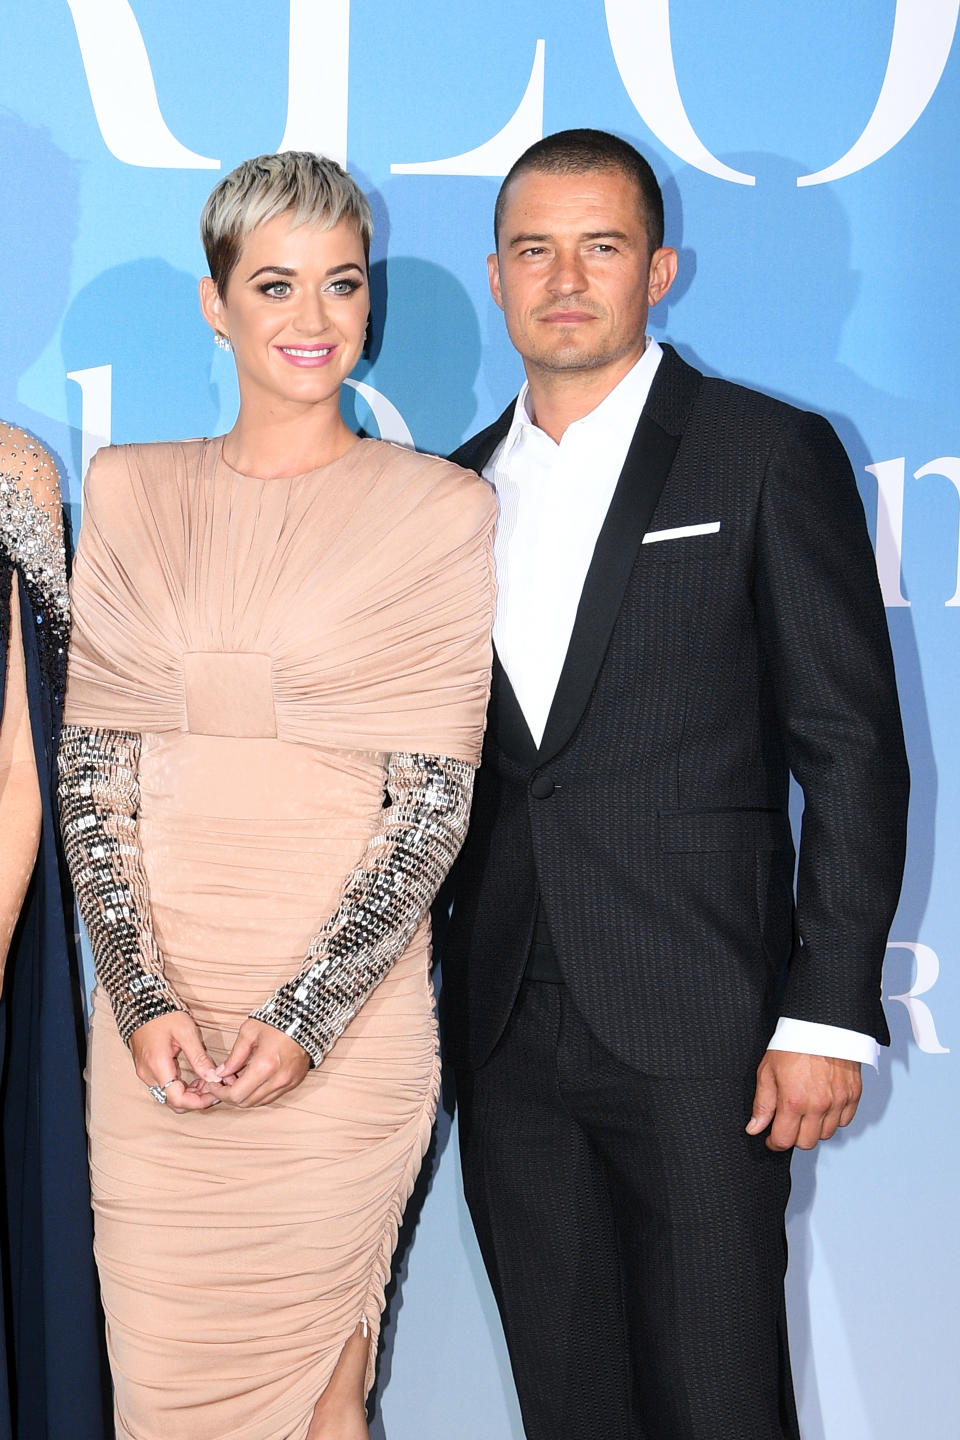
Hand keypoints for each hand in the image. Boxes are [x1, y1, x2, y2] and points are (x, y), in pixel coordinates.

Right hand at [129, 1011, 221, 1113]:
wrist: (142, 1003)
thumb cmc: (165, 1015)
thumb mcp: (186, 1032)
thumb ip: (199, 1057)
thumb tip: (213, 1078)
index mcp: (158, 1065)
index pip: (177, 1099)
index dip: (198, 1102)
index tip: (215, 1094)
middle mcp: (148, 1074)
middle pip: (173, 1101)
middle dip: (196, 1099)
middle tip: (215, 1086)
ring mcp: (145, 1073)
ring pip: (169, 1095)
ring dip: (190, 1093)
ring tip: (208, 1080)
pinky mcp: (146, 1070)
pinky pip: (164, 1087)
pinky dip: (181, 1087)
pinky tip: (196, 1077)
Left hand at [213, 1019, 310, 1107]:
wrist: (305, 1018)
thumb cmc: (276, 1022)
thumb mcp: (249, 1033)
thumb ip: (234, 1056)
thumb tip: (221, 1073)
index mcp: (264, 1066)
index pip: (236, 1094)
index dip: (220, 1093)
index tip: (214, 1085)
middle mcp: (277, 1079)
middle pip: (246, 1102)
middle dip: (230, 1096)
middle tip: (224, 1081)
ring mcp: (288, 1083)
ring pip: (259, 1102)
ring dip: (245, 1095)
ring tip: (238, 1079)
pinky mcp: (295, 1082)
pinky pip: (272, 1097)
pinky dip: (258, 1093)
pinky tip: (253, 1080)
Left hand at [746, 1050, 861, 1151]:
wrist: (822, 1024)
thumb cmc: (793, 1043)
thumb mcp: (767, 1071)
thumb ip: (762, 1104)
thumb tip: (754, 1128)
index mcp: (794, 1101)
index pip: (784, 1140)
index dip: (774, 1142)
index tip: (771, 1138)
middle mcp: (818, 1106)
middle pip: (806, 1143)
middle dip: (794, 1137)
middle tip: (788, 1123)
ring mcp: (838, 1102)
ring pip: (826, 1134)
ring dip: (814, 1129)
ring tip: (805, 1112)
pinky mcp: (853, 1095)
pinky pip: (844, 1121)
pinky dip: (833, 1119)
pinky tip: (823, 1106)